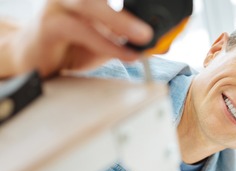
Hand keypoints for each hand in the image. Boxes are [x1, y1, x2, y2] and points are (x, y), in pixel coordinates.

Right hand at [3, 0, 152, 76]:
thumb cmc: (71, 46)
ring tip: (145, 37)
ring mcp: (58, 6)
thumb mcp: (106, 41)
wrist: (35, 61)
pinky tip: (125, 54)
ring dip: (121, 21)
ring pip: (90, 5)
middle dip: (128, 10)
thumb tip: (160, 43)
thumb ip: (128, 38)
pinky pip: (80, 30)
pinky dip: (106, 43)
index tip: (159, 2)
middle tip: (153, 25)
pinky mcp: (49, 26)